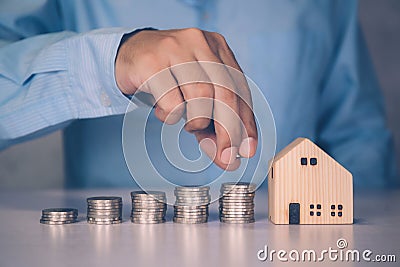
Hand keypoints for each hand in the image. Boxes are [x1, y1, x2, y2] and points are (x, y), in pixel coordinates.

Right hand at [115, 28, 256, 170]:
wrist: (129, 55)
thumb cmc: (168, 79)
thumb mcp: (195, 98)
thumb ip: (212, 126)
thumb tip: (228, 159)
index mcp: (218, 48)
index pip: (240, 90)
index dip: (246, 123)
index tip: (247, 150)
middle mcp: (200, 42)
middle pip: (225, 92)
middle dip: (229, 131)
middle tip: (227, 156)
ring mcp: (175, 48)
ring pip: (201, 96)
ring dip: (197, 121)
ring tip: (187, 123)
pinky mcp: (152, 62)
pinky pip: (172, 101)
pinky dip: (171, 116)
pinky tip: (165, 111)